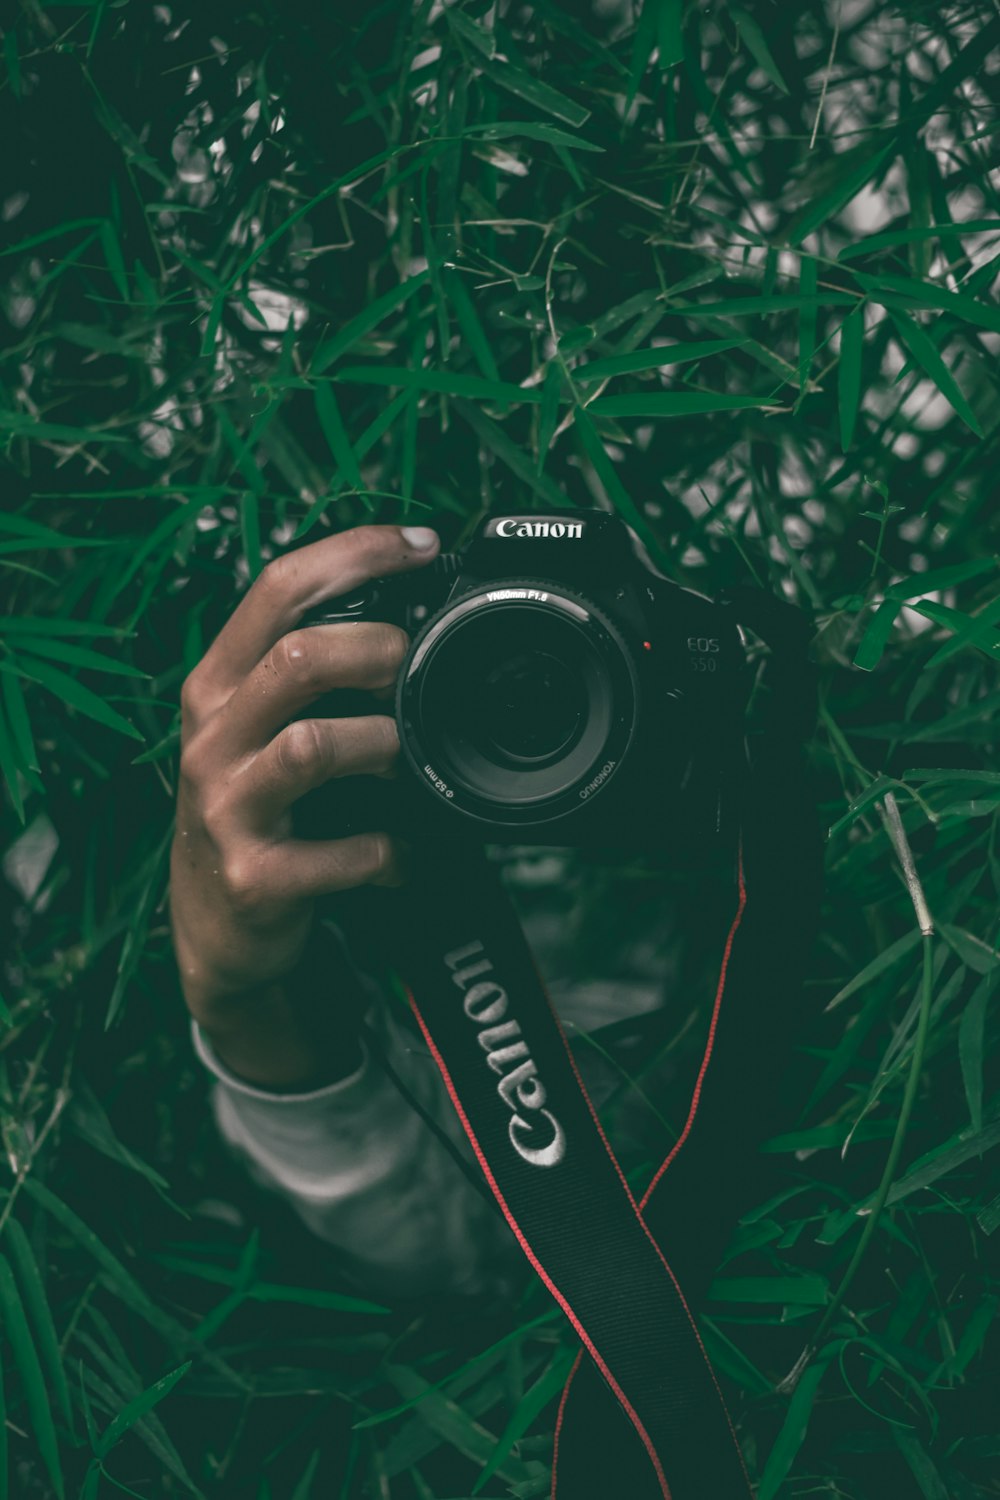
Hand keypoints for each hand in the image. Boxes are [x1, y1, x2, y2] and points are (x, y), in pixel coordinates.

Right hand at [169, 523, 439, 1086]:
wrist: (217, 929)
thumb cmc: (256, 809)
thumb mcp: (258, 728)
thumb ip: (308, 672)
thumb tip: (407, 611)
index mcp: (218, 685)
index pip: (278, 588)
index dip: (355, 553)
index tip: (423, 546)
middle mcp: (212, 737)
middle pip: (297, 658)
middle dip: (378, 650)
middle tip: (417, 665)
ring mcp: (228, 810)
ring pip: (315, 748)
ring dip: (385, 747)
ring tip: (408, 761)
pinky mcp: (256, 878)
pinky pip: (345, 853)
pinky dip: (394, 851)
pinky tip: (407, 853)